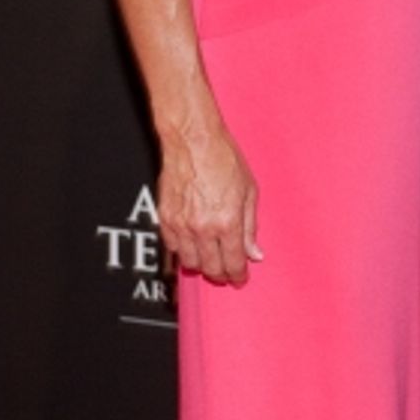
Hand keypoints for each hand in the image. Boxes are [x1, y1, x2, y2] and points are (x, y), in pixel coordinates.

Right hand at [158, 125, 261, 285]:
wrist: (193, 141)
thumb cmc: (223, 158)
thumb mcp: (249, 191)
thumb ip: (250, 226)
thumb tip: (254, 253)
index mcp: (228, 222)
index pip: (233, 263)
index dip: (238, 276)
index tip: (240, 278)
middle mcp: (203, 227)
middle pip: (211, 268)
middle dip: (221, 275)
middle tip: (226, 272)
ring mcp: (181, 225)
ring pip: (189, 263)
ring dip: (201, 265)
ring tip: (210, 259)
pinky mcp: (165, 219)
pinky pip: (172, 248)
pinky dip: (182, 252)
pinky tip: (192, 246)